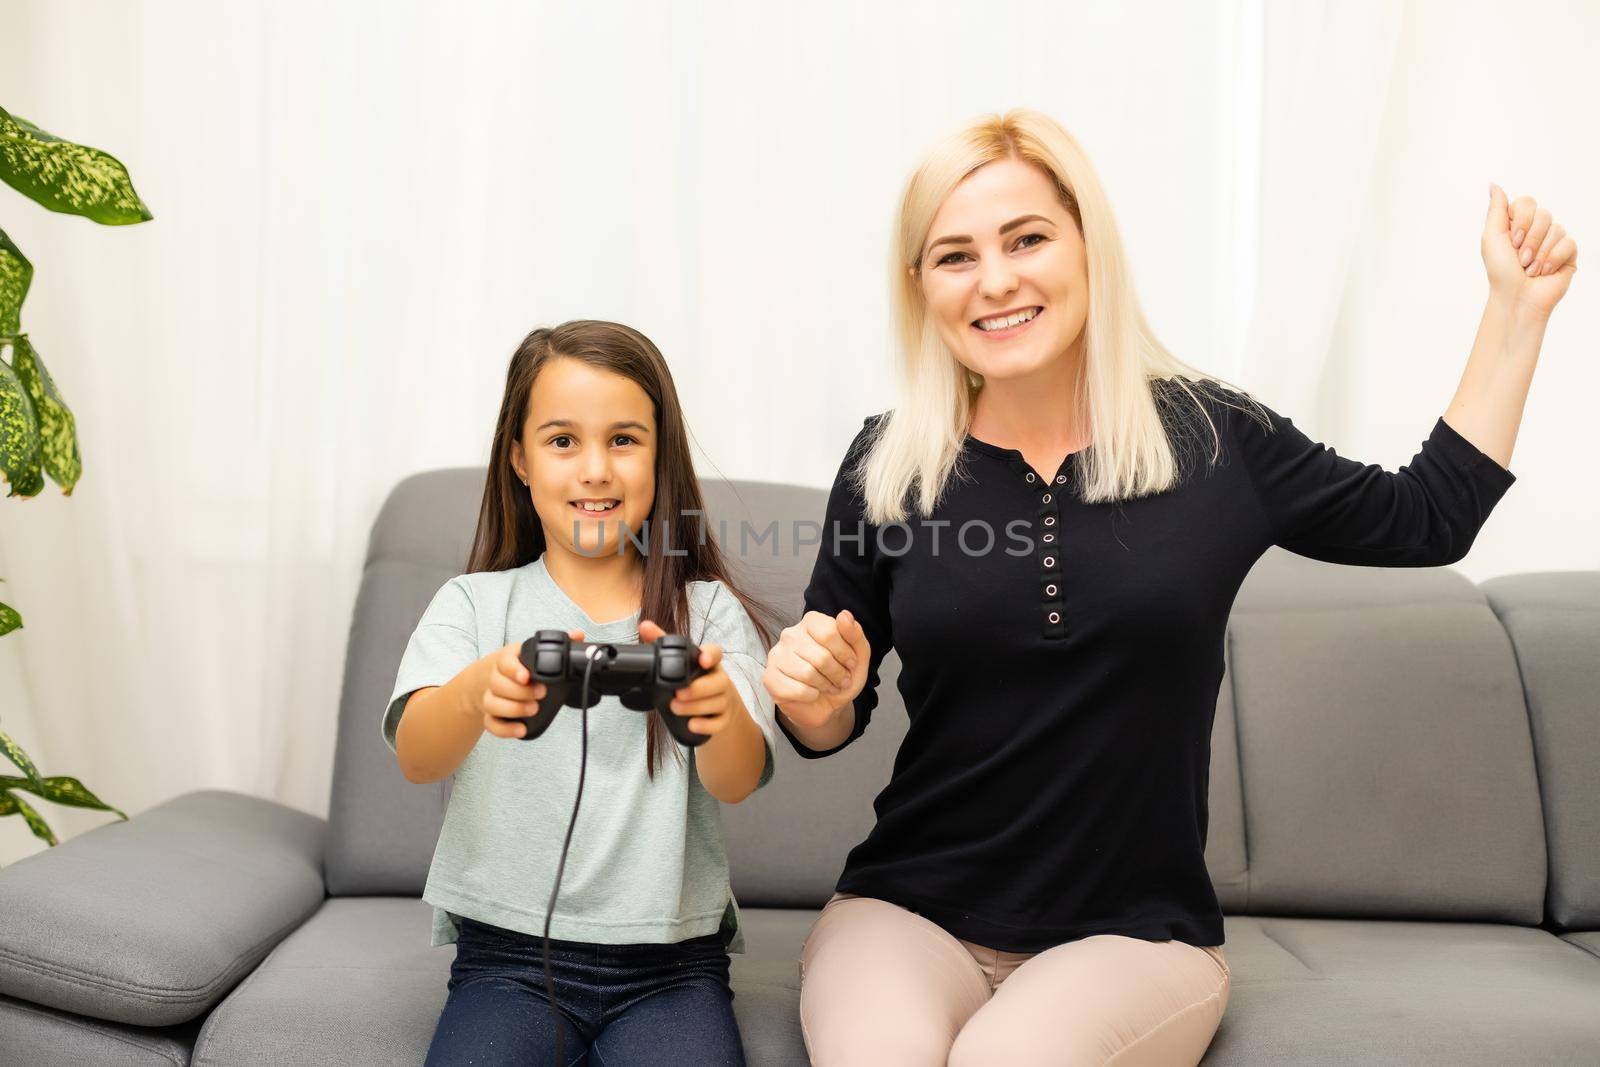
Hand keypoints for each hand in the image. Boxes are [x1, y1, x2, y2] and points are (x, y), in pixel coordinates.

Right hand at [476, 629, 582, 738]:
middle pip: (497, 684)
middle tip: (541, 694)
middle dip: (520, 692)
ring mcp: (491, 696)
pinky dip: (504, 729)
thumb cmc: (524, 667)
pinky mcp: (491, 715)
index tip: (526, 677)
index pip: (504, 661)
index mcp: (507, 659)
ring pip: (491, 703)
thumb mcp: (536, 654)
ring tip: (533, 709)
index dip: (514, 669)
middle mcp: (496, 677)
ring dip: (513, 709)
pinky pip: (490, 723)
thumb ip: (559, 644)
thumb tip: (578, 635)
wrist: (500, 679)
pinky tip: (521, 729)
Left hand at [638, 619, 741, 738]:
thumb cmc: (695, 680)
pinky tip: (692, 724)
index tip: (702, 660)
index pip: (716, 654)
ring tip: (676, 708)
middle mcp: (720, 680)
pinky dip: (706, 725)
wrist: (718, 709)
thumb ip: (663, 642)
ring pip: (717, 703)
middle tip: (678, 694)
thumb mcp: (680, 662)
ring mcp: (724, 701)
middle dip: (699, 689)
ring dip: (696, 707)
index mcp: (709, 664)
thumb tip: (645, 626)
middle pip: (718, 682)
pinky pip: (719, 723)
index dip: (711, 655)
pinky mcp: (723, 719)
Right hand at [761, 610, 870, 730]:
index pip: (829, 633)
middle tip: (841, 680)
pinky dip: (811, 696)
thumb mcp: (857, 655)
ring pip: (808, 673)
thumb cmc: (839, 675)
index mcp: (810, 622)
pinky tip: (812, 693)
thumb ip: (855, 634)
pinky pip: (797, 690)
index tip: (850, 664)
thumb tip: (845, 615)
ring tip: (828, 687)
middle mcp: (790, 634)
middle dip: (837, 674)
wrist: (825, 704)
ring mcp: (777, 655)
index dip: (845, 654)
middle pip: (821, 656)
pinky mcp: (770, 677)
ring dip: (825, 686)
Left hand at [1484, 183, 1577, 316]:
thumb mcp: (1492, 238)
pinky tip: (1545, 271)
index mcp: (1517, 223)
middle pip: (1544, 214)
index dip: (1521, 222)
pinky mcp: (1568, 253)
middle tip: (1520, 260)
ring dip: (1540, 253)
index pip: (1527, 203)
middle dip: (1530, 240)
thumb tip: (1493, 184)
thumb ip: (1496, 210)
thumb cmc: (1501, 271)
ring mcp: (1554, 240)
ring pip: (1557, 229)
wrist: (1517, 297)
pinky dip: (1553, 259)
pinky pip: (1568, 242)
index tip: (1511, 242)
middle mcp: (1537, 228)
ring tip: (1530, 269)